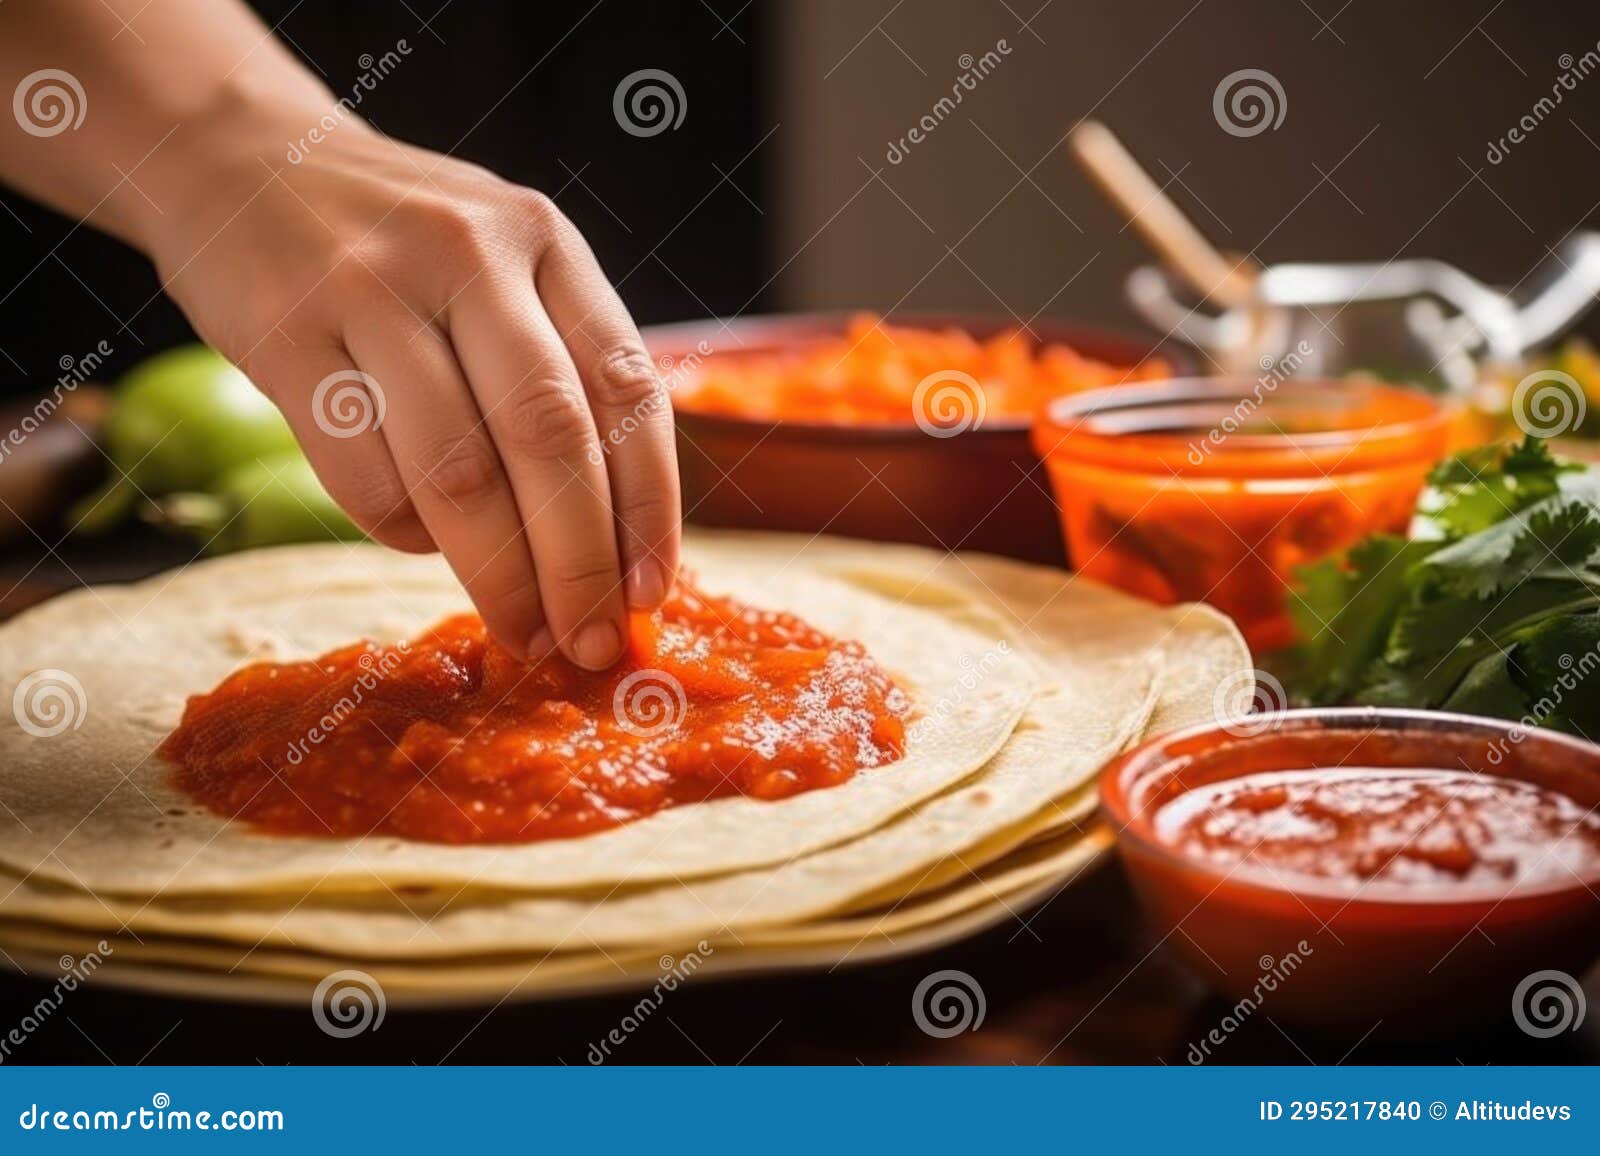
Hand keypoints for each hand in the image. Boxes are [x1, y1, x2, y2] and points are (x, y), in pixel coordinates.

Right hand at [141, 115, 679, 669]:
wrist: (241, 161)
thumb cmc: (400, 247)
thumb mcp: (501, 265)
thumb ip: (558, 369)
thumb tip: (611, 547)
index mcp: (545, 241)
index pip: (627, 388)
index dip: (650, 505)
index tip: (652, 593)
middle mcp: (468, 254)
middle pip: (547, 438)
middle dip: (579, 564)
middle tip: (588, 644)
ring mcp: (370, 289)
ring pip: (456, 471)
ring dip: (498, 575)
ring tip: (522, 634)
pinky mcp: (286, 335)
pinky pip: (361, 475)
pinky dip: (402, 532)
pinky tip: (420, 539)